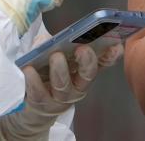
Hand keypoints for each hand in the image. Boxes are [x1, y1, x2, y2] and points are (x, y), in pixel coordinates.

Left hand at [0, 43, 123, 140]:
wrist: (30, 106)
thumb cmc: (44, 72)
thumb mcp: (50, 52)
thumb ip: (52, 43)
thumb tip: (48, 38)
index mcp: (83, 69)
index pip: (102, 61)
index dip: (110, 55)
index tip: (115, 45)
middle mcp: (77, 85)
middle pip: (87, 74)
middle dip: (87, 61)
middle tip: (82, 49)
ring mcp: (61, 97)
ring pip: (64, 85)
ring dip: (60, 69)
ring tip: (55, 56)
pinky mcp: (44, 105)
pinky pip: (40, 93)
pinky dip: (34, 81)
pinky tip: (29, 70)